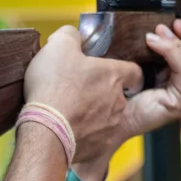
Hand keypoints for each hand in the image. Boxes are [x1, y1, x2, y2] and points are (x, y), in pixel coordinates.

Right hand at [24, 26, 143, 166]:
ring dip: (96, 114)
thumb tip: (73, 35)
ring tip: (72, 111)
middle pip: (119, 95)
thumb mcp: (57, 47)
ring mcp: (111, 125)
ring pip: (109, 117)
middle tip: (81, 90)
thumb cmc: (54, 88)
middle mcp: (118, 101)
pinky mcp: (100, 145)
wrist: (45, 130)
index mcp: (113, 75)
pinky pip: (97, 137)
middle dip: (104, 93)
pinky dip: (87, 133)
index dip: (125, 71)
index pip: (135, 71)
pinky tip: (69, 128)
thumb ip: (70, 35)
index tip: (114, 72)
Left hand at [117, 20, 180, 140]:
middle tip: (174, 26)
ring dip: (180, 42)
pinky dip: (171, 51)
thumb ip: (151, 49)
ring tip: (157, 36)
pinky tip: (155, 43)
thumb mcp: (137, 62)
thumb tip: (156, 30)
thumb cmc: (117, 92)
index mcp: (179, 76)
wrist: (106, 118)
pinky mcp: (176, 103)